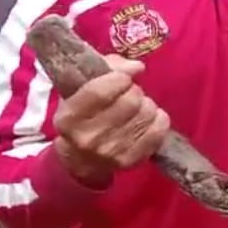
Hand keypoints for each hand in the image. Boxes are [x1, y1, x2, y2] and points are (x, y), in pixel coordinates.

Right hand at [52, 55, 169, 186]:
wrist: (81, 158)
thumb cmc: (82, 115)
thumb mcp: (81, 89)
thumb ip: (107, 67)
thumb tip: (137, 67)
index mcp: (69, 118)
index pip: (100, 92)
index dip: (119, 78)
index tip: (124, 77)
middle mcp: (88, 138)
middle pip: (129, 101)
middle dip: (134, 91)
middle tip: (130, 93)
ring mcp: (111, 152)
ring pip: (146, 113)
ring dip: (146, 104)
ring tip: (137, 107)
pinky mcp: (131, 160)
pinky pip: (158, 129)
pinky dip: (158, 118)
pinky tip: (148, 118)